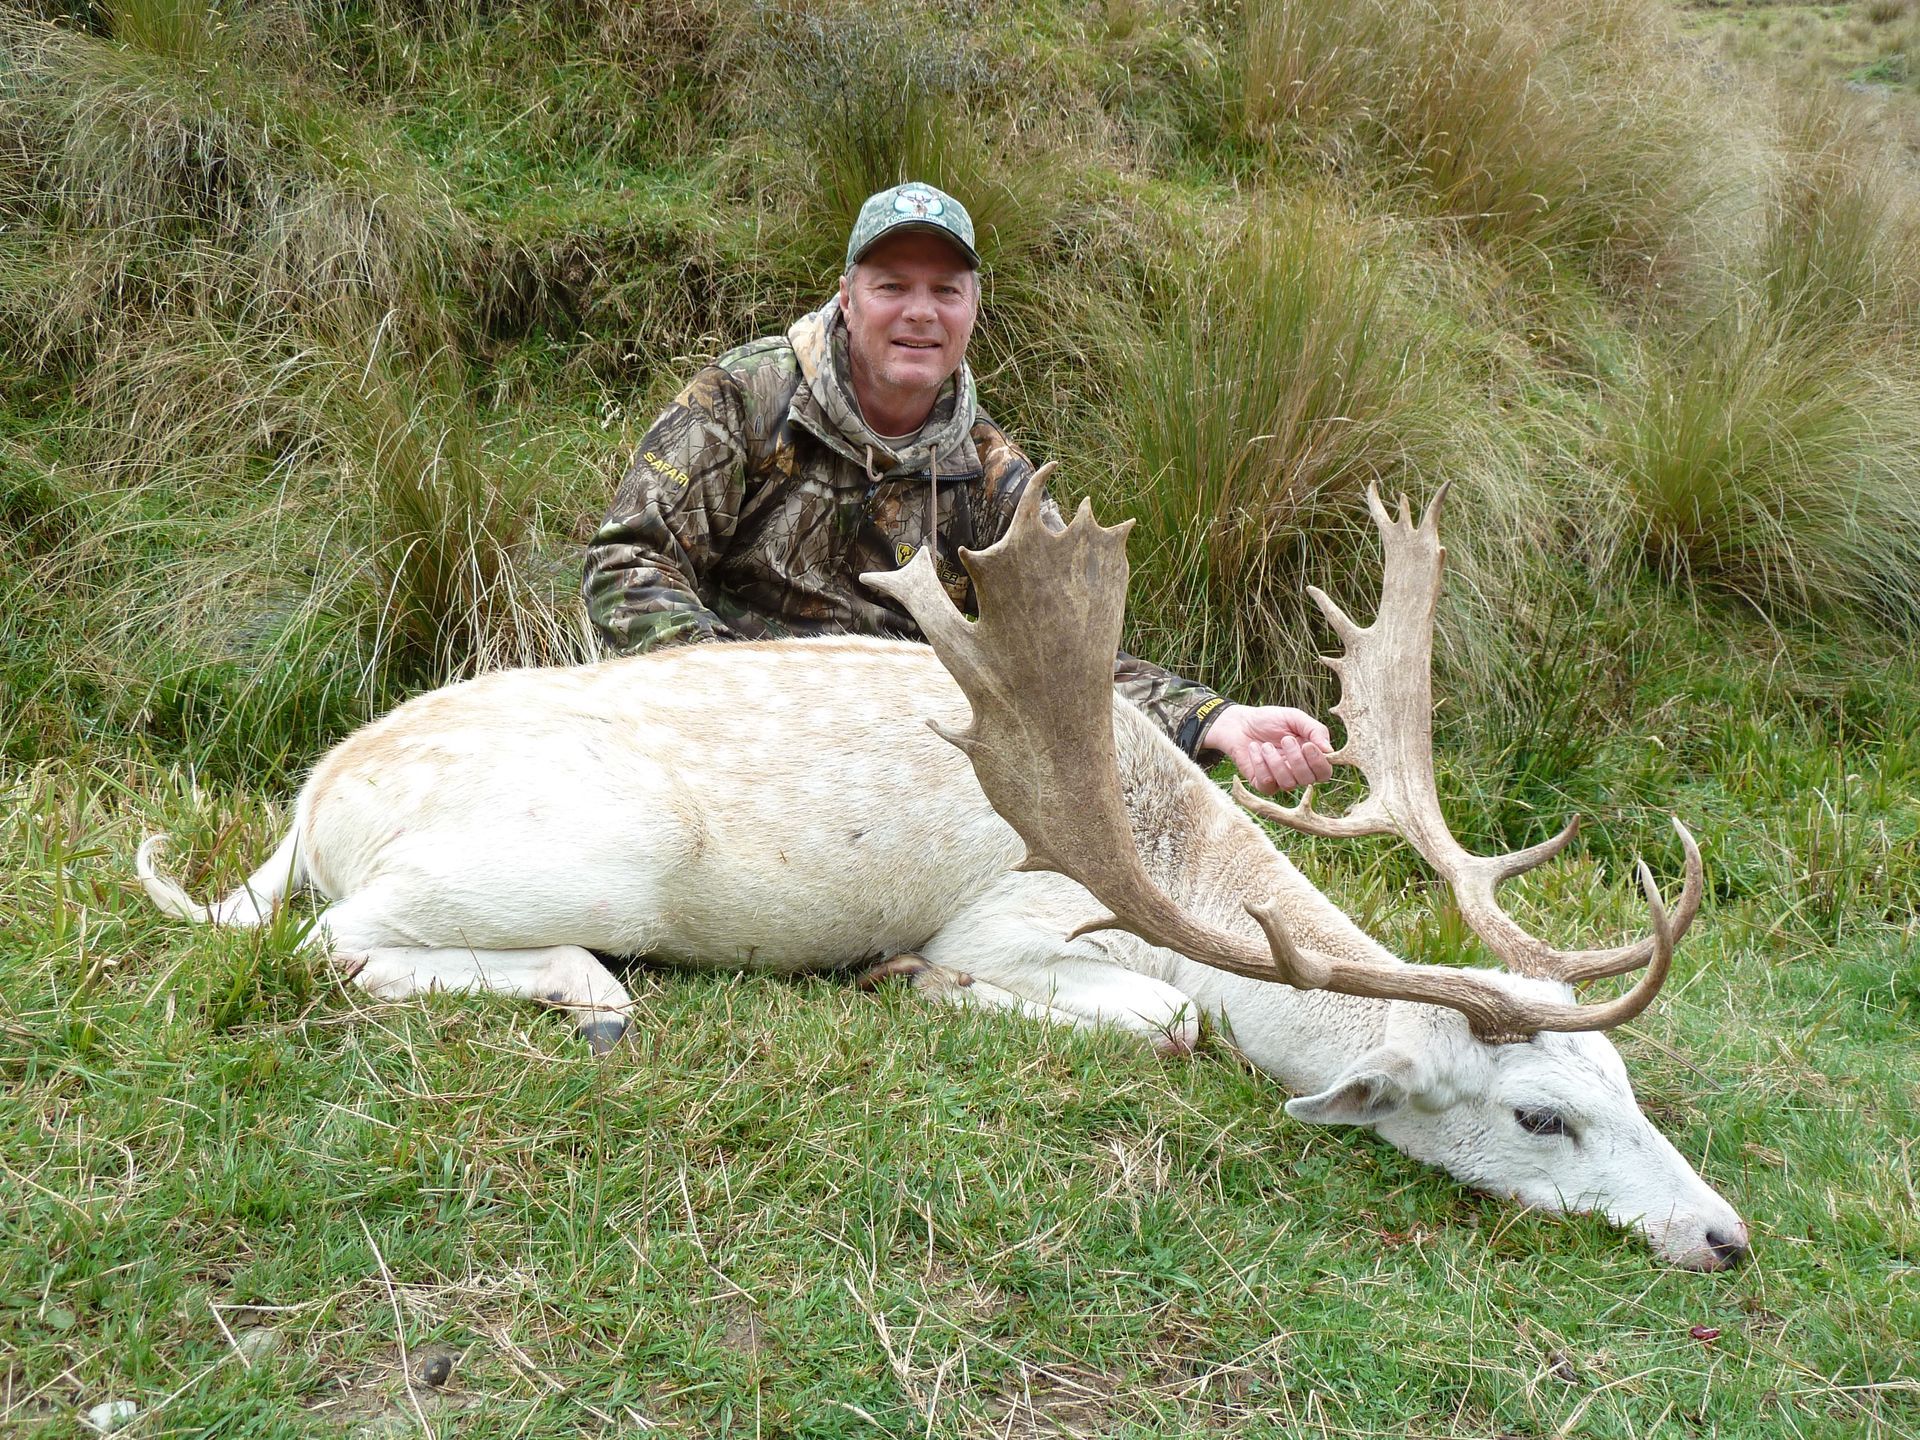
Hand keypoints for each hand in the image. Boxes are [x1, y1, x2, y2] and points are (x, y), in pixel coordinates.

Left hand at [1201, 704, 1334, 793]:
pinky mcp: (1262, 783)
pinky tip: (1254, 749)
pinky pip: (1267, 783)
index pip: (1324, 772)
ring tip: (1266, 745)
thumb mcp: (1295, 717)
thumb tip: (1329, 750)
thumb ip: (1315, 730)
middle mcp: (1298, 772)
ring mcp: (1280, 779)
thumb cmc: (1270, 720)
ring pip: (1288, 783)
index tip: (1306, 745)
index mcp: (1310, 757)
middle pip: (1308, 780)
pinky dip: (1260, 764)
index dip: (1318, 762)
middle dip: (1296, 759)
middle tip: (1285, 739)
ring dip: (1275, 761)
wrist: (1240, 723)